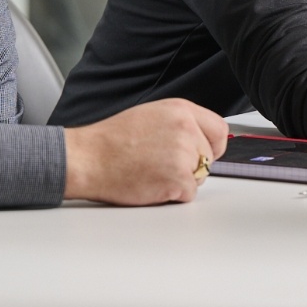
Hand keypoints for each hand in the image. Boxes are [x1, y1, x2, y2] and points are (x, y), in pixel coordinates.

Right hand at [62, 98, 228, 205]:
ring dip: (181, 180)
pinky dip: (172, 195)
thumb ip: (180, 124)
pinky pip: (189, 194)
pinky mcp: (178, 178)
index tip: (204, 153)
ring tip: (152, 172)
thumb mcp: (152, 115)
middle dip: (191, 165)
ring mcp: (183, 154)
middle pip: (209, 156)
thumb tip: (200, 139)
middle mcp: (187, 129)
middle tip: (162, 165)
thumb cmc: (110, 140)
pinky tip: (151, 184)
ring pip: (200, 176)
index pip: (219, 129)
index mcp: (181, 110)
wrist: (87, 158)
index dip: (212, 145)